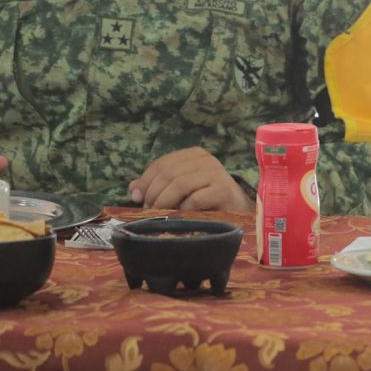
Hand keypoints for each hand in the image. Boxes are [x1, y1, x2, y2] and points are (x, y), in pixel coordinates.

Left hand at [129, 148, 252, 212]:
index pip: (162, 163)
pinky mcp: (224, 190)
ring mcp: (217, 173)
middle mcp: (206, 159)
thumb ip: (157, 186)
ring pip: (180, 184)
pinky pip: (195, 198)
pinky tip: (183, 216)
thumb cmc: (205, 202)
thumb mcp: (179, 190)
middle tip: (150, 211)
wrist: (237, 213)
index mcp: (193, 155)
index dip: (145, 181)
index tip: (137, 198)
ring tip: (162, 214)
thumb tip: (133, 189)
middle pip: (169, 173)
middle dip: (154, 194)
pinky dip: (184, 209)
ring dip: (165, 202)